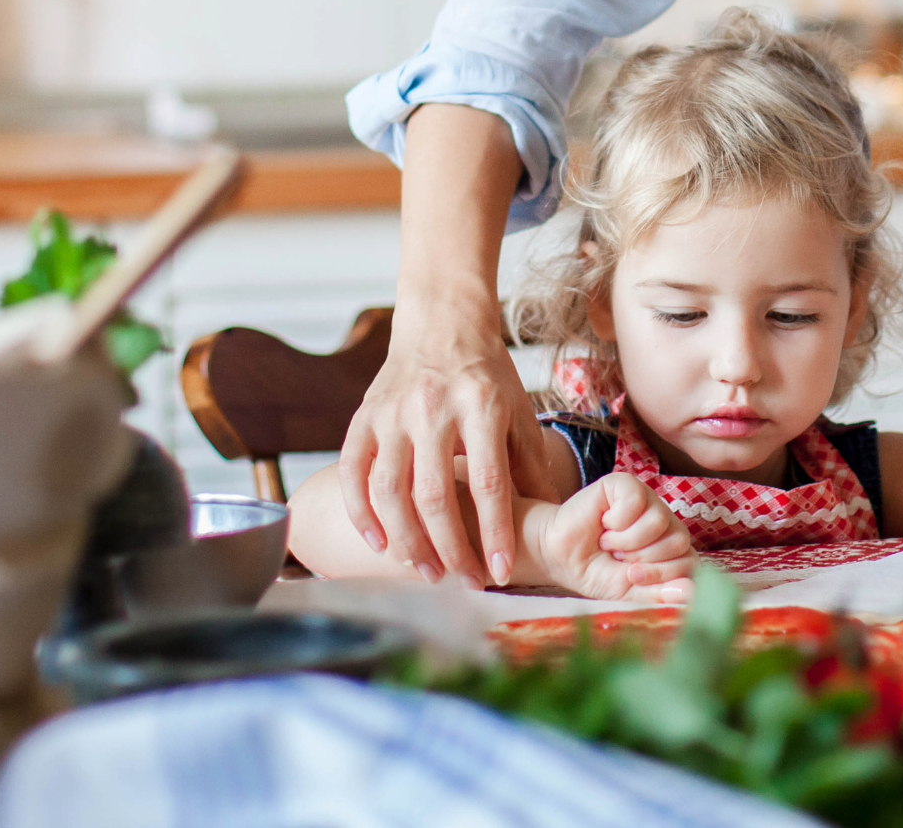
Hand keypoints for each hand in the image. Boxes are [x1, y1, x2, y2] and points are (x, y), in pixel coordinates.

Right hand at [338, 308, 553, 588]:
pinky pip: (353, 471)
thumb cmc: (486, 373)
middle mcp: (433, 408)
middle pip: (435, 494)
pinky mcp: (364, 416)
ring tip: (427, 571)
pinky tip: (378, 543)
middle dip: (450, 547)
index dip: (493, 531)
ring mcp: (393, 412)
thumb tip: (549, 518)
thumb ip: (529, 464)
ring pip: (390, 490)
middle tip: (463, 581)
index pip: (487, 481)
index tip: (500, 571)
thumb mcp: (518, 410)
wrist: (442, 321)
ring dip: (407, 540)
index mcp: (480, 406)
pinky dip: (361, 512)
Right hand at [529, 473, 698, 604]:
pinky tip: (604, 523)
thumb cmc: (596, 572)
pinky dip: (616, 520)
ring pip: (659, 521)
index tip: (632, 576)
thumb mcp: (630, 592)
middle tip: (619, 557)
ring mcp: (647, 499)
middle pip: (679, 541)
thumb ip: (660, 593)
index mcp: (671, 547)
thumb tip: (691, 592)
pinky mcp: (626, 483)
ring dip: (626, 540)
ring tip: (609, 541)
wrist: (558, 555)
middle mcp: (664, 521)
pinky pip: (636, 502)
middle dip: (644, 558)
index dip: (662, 575)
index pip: (690, 562)